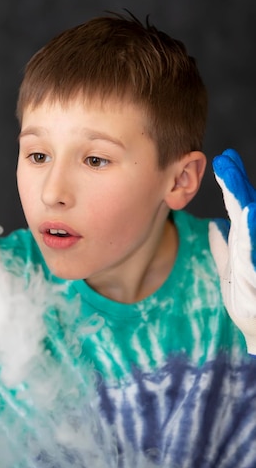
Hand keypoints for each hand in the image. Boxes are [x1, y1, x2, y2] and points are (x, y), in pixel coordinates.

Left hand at [209, 148, 255, 352]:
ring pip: (253, 226)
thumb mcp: (230, 273)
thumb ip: (222, 248)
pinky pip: (252, 251)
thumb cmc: (248, 305)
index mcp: (248, 244)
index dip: (233, 184)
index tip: (224, 161)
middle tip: (225, 161)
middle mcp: (255, 245)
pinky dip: (249, 231)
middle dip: (237, 184)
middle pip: (249, 208)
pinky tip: (247, 211)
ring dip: (244, 202)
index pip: (241, 207)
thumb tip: (215, 224)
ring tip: (231, 179)